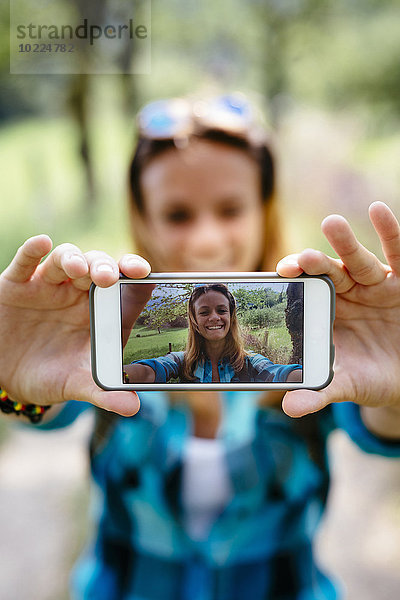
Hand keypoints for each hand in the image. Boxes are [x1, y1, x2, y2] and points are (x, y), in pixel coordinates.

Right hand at [0, 236, 149, 415]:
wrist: (6, 378)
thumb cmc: (49, 375)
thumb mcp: (76, 384)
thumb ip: (104, 392)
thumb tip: (134, 407)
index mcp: (100, 311)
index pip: (123, 286)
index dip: (135, 276)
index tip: (146, 275)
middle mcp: (77, 293)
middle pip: (97, 267)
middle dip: (105, 267)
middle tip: (110, 277)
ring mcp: (48, 285)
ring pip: (66, 260)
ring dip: (75, 260)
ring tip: (80, 270)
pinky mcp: (17, 284)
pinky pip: (26, 262)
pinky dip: (33, 251)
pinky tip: (42, 243)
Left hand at [277, 202, 399, 421]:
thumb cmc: (368, 376)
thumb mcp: (346, 383)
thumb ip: (319, 391)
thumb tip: (289, 407)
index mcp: (325, 313)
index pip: (306, 292)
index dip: (295, 279)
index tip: (281, 271)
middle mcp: (346, 294)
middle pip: (327, 272)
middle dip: (314, 262)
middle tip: (301, 258)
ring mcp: (373, 285)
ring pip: (358, 261)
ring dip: (346, 243)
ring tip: (332, 224)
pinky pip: (397, 255)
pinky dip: (390, 232)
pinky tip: (379, 211)